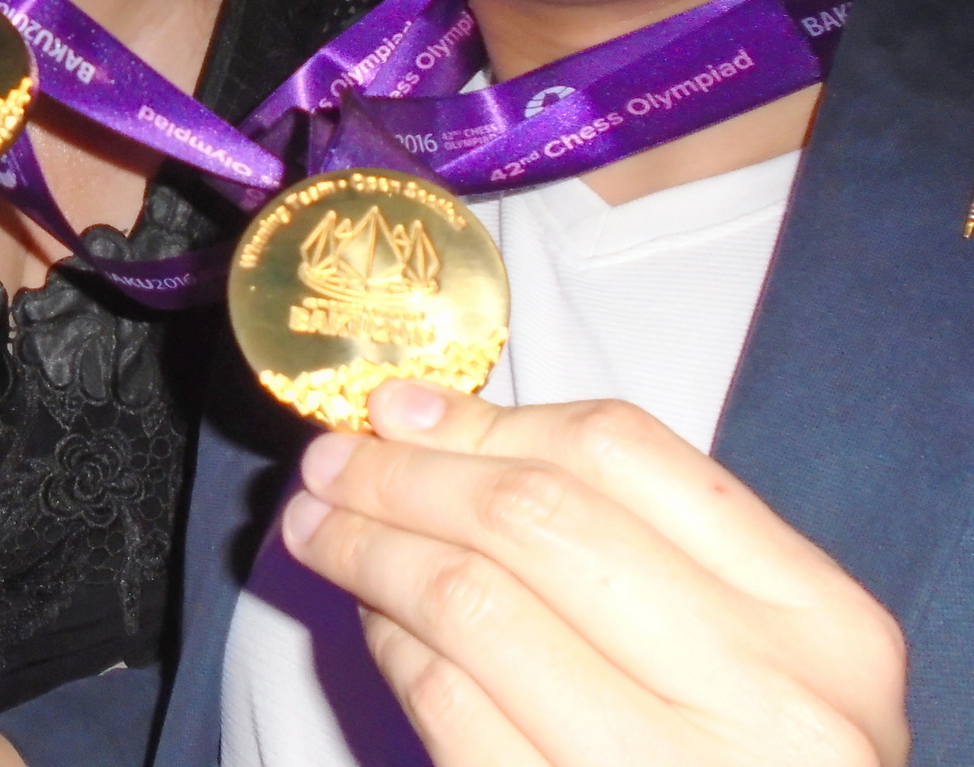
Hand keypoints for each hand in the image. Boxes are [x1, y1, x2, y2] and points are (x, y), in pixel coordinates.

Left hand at [282, 382, 906, 766]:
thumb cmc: (749, 762)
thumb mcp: (743, 646)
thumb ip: (616, 531)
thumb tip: (419, 419)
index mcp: (821, 621)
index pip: (621, 455)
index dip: (485, 419)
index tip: (394, 407)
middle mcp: (765, 702)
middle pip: (532, 518)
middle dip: (405, 476)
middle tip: (329, 462)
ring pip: (472, 605)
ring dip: (372, 549)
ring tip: (317, 526)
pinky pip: (447, 706)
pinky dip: (390, 645)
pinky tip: (371, 618)